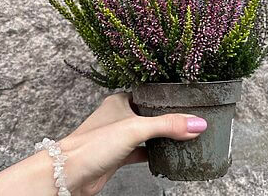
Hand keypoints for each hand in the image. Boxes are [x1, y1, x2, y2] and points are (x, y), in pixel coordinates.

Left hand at [59, 92, 207, 194]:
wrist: (70, 174)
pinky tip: (166, 154)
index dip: (166, 97)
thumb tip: (196, 123)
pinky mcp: (119, 155)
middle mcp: (120, 116)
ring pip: (147, 133)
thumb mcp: (136, 128)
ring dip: (162, 136)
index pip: (149, 94)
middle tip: (187, 120)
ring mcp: (119, 136)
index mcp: (121, 101)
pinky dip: (154, 152)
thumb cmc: (93, 144)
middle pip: (149, 114)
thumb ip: (167, 124)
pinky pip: (142, 150)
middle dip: (166, 118)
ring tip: (182, 136)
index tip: (186, 100)